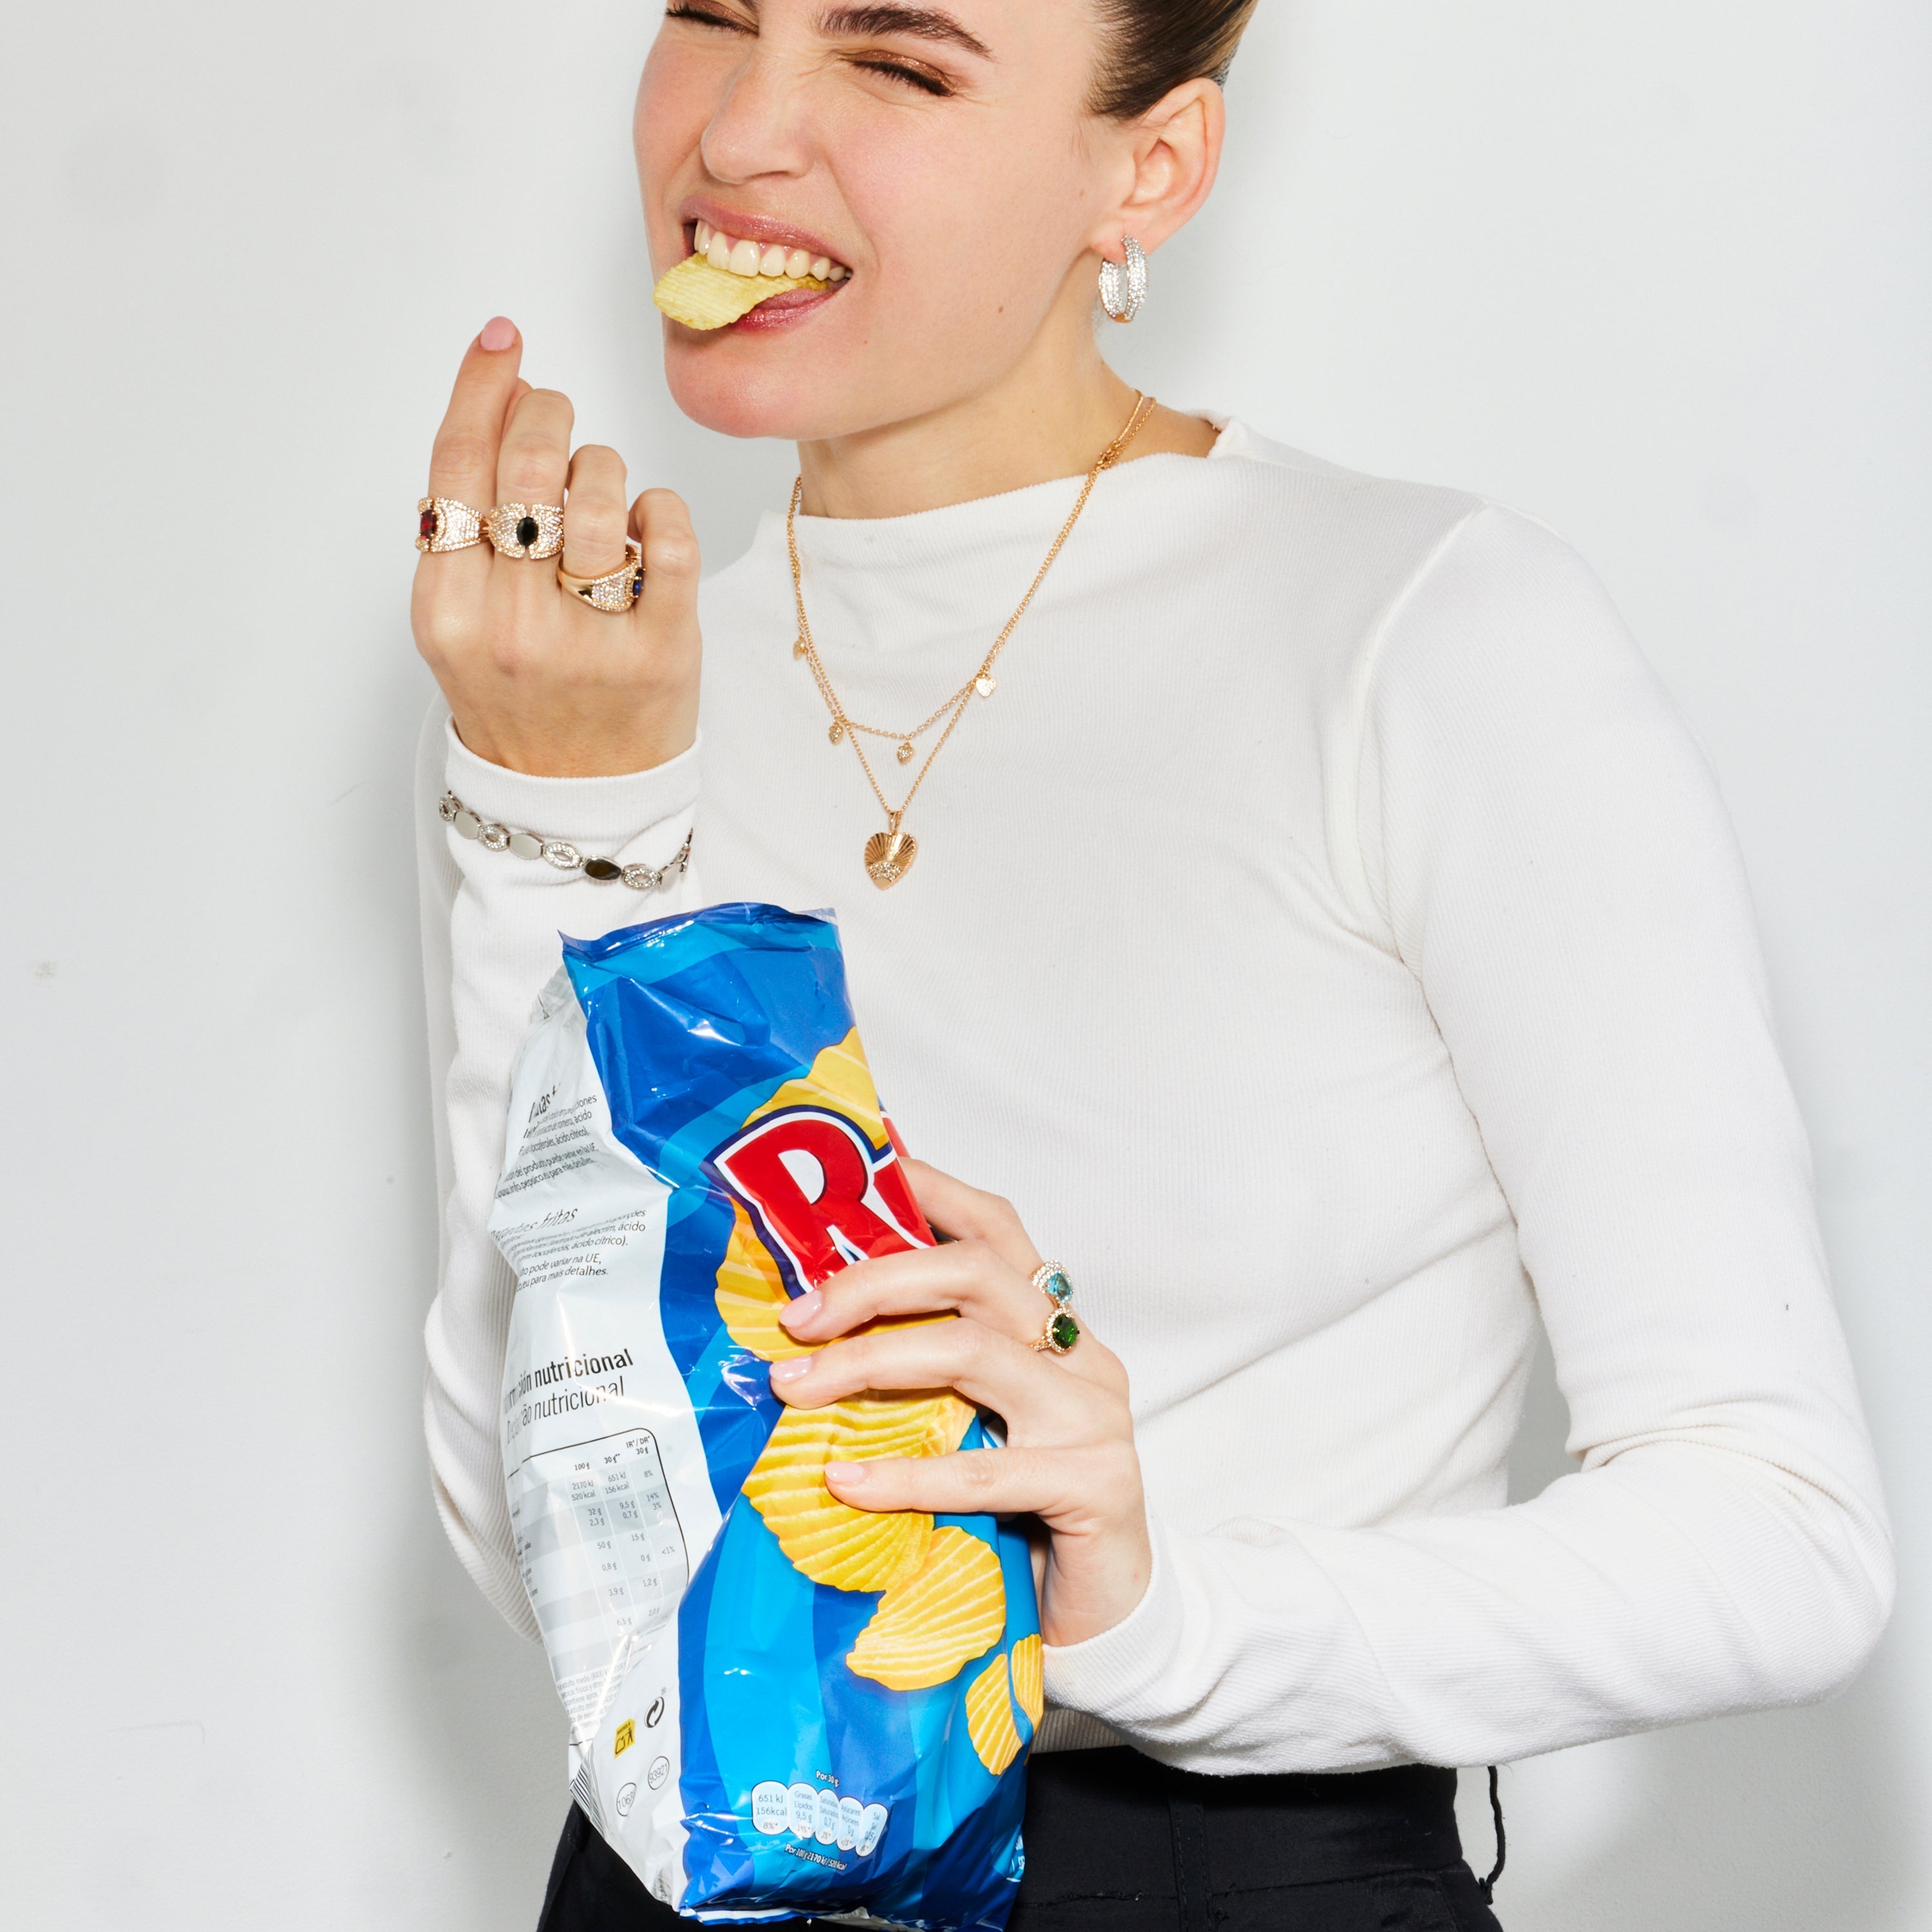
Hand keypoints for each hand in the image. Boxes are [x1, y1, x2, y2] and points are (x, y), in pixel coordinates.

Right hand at [412, 319, 701, 777]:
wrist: (574, 800)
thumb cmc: (519, 694)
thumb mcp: (462, 617)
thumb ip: (470, 520)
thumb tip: (502, 398)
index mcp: (446, 612)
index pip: (457, 467)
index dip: (481, 388)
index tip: (504, 340)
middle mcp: (509, 627)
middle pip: (528, 467)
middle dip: (547, 414)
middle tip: (556, 414)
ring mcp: (587, 642)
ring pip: (598, 491)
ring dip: (602, 468)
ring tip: (597, 499)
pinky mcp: (660, 653)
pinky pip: (666, 532)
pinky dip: (658, 509)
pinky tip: (643, 525)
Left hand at [772, 1159, 1150, 1649]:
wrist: (1113, 1612)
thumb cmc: (1027, 1512)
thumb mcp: (975, 1424)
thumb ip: (928, 1374)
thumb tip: (811, 1335)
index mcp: (1051, 1325)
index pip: (996, 1230)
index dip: (931, 1192)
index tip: (861, 1170)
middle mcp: (1079, 1354)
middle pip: (975, 1274)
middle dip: (874, 1282)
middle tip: (796, 1319)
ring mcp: (1092, 1416)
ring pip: (972, 1353)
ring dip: (870, 1363)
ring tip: (794, 1391)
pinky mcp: (1093, 1484)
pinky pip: (984, 1469)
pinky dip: (904, 1473)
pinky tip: (845, 1482)